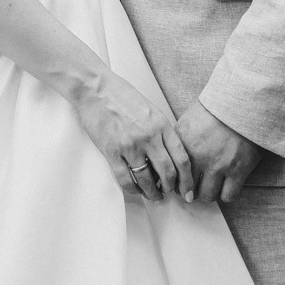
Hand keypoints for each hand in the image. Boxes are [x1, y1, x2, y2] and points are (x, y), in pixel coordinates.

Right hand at [72, 74, 195, 202]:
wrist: (96, 89)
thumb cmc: (122, 96)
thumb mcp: (151, 110)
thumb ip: (162, 131)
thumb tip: (171, 154)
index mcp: (162, 125)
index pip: (182, 158)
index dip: (187, 179)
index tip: (188, 191)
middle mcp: (149, 137)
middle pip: (168, 172)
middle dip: (171, 188)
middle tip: (169, 194)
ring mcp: (130, 145)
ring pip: (147, 179)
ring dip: (152, 192)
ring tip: (153, 196)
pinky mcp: (112, 151)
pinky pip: (125, 179)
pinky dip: (132, 189)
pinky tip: (135, 190)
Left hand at [175, 101, 262, 203]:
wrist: (244, 104)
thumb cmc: (217, 110)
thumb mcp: (188, 121)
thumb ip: (178, 142)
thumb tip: (170, 159)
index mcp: (184, 145)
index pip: (172, 175)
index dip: (175, 182)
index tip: (179, 183)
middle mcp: (199, 158)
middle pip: (188, 190)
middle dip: (190, 191)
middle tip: (194, 188)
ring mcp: (219, 166)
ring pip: (207, 196)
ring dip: (208, 194)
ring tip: (210, 187)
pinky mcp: (238, 170)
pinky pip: (228, 196)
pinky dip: (226, 194)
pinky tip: (226, 186)